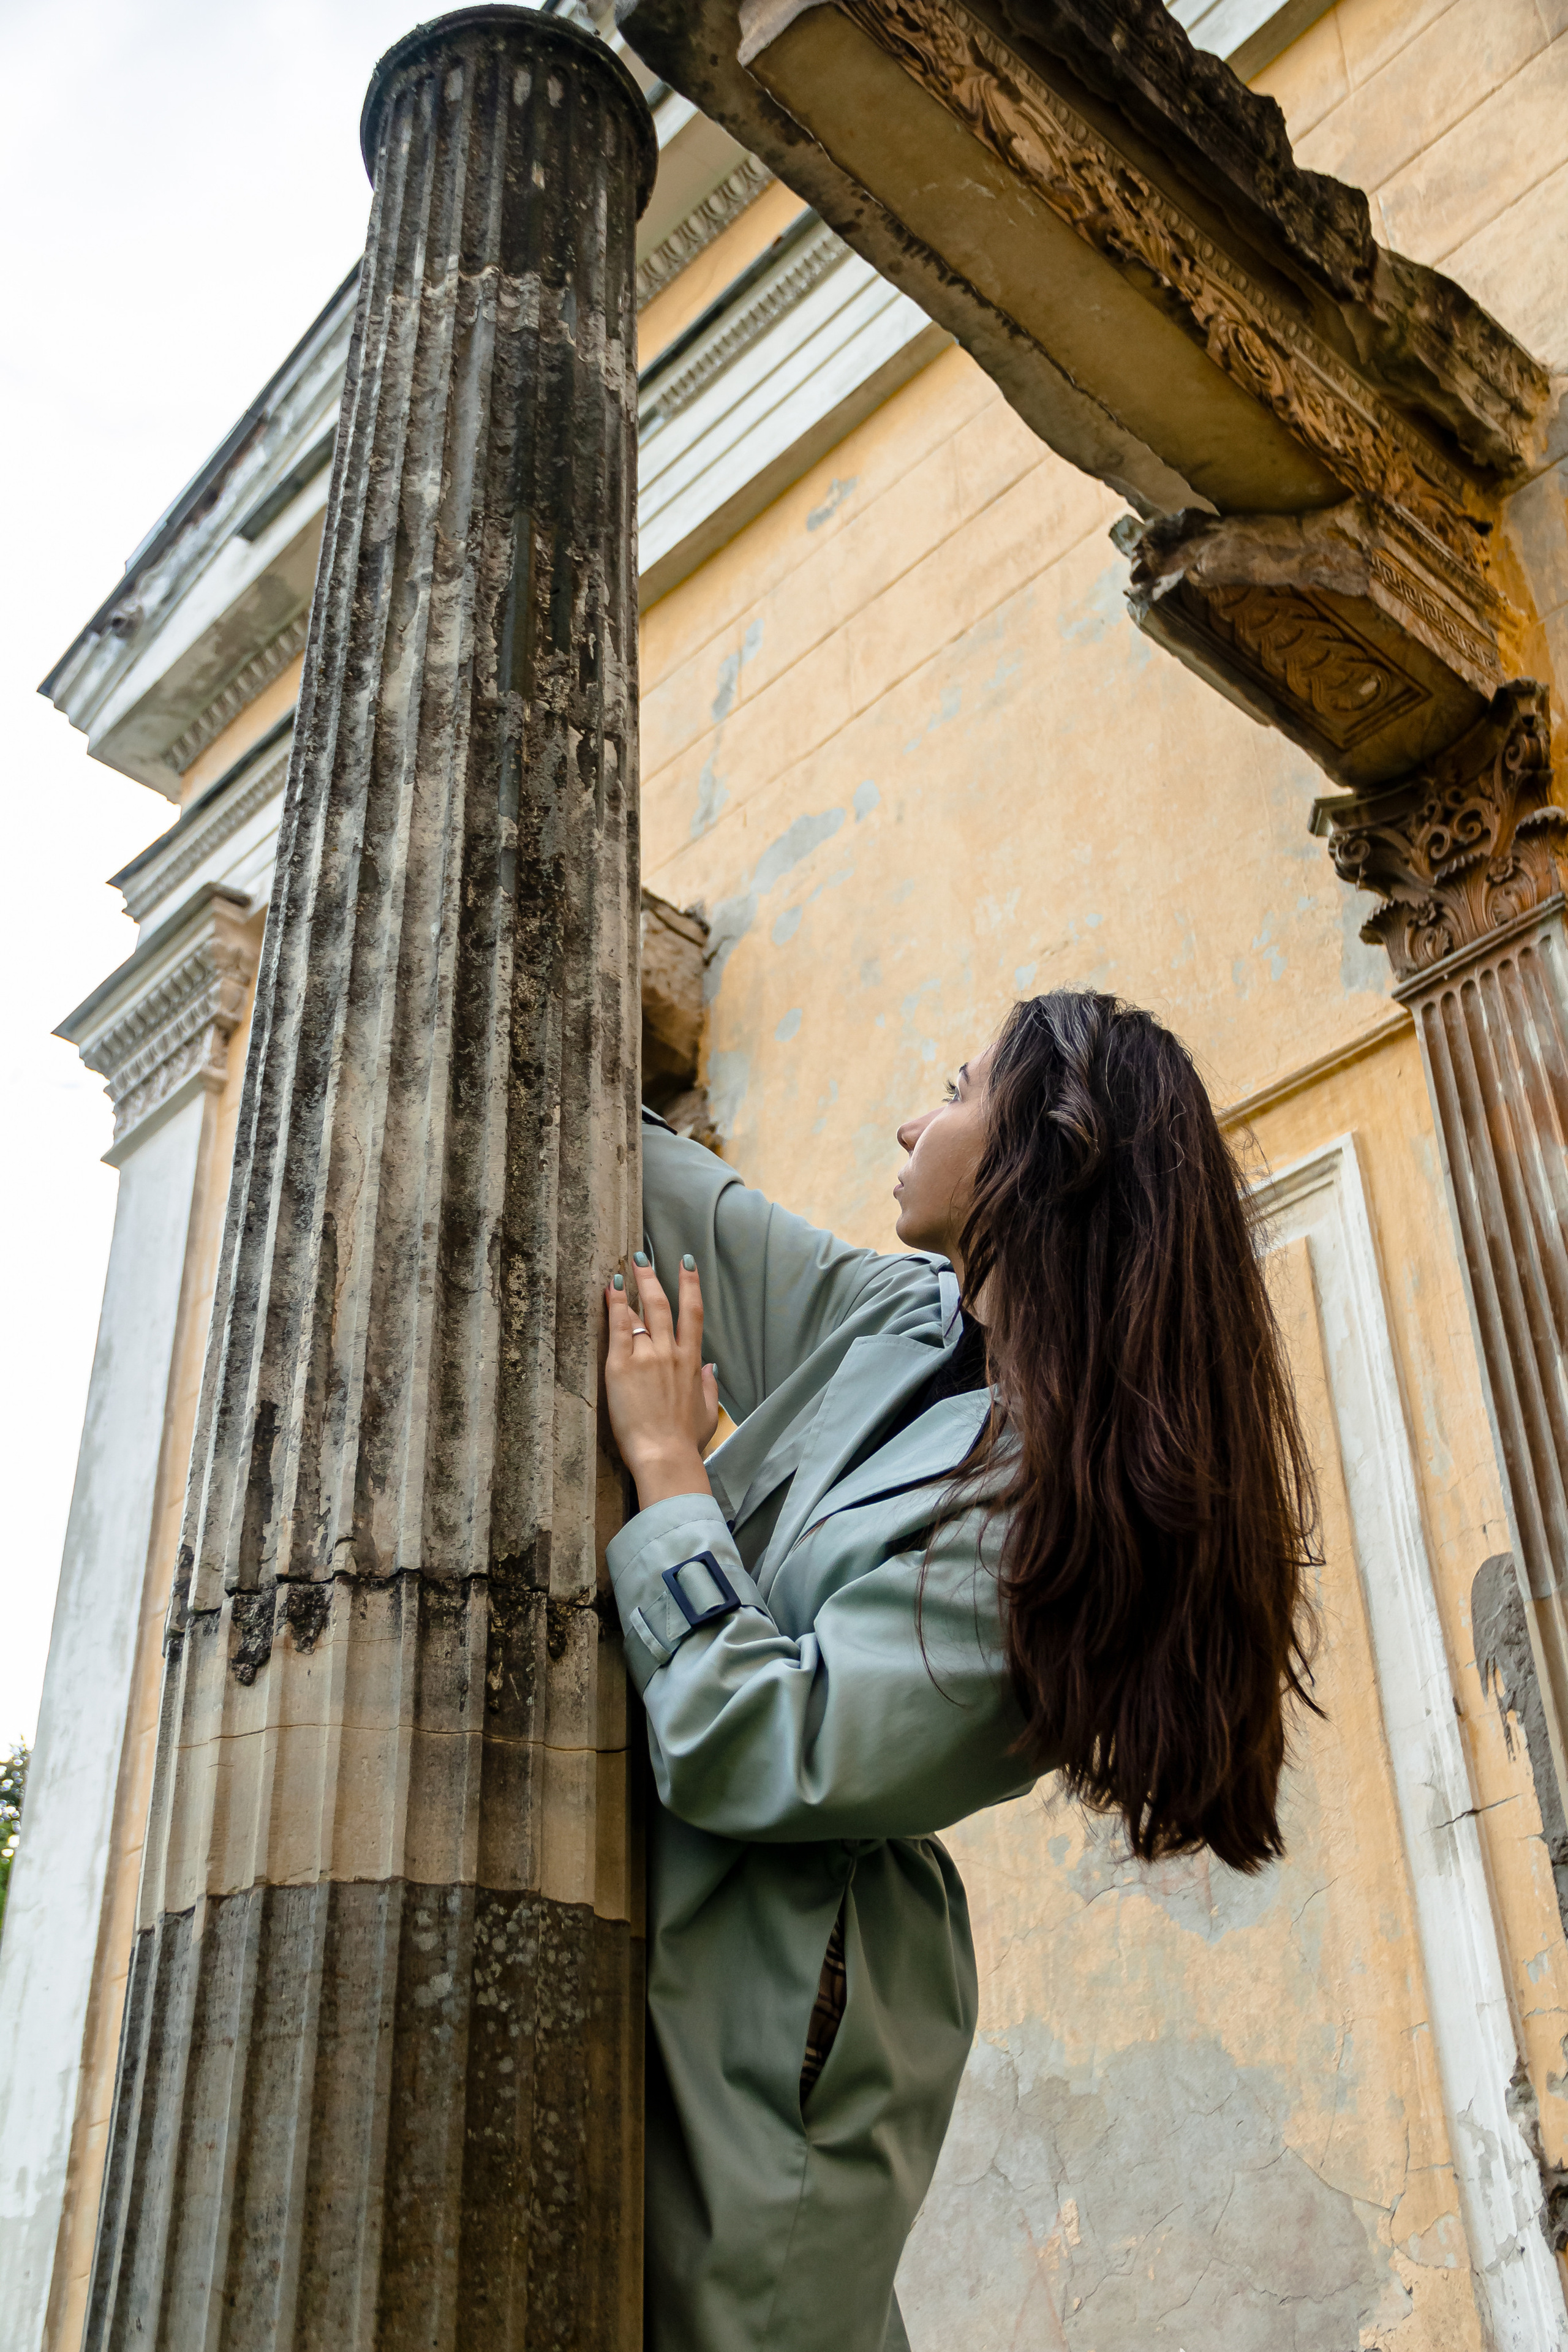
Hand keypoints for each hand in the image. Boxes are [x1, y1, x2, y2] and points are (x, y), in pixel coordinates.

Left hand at [604, 1254, 719, 1509]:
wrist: (665, 1456)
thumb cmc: (685, 1441)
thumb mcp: (707, 1413)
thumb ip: (709, 1386)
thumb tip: (711, 1367)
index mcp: (692, 1363)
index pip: (694, 1315)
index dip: (691, 1286)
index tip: (687, 1264)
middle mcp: (671, 1353)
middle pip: (664, 1305)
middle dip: (654, 1278)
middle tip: (643, 1257)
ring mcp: (647, 1357)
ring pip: (641, 1312)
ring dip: (634, 1285)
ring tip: (626, 1266)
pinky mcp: (622, 1366)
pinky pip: (618, 1327)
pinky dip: (614, 1305)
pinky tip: (610, 1288)